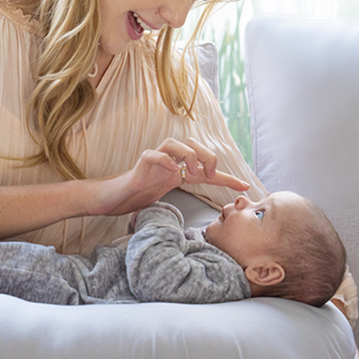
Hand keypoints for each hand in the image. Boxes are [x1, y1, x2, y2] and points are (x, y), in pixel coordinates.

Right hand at [88, 137, 248, 217]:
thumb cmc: (138, 197)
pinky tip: (172, 170)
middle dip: (206, 157)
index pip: (206, 167)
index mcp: (178, 170)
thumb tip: (210, 216)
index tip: (245, 187)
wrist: (113, 198)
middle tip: (208, 176)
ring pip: (174, 143)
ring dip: (188, 155)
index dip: (226, 177)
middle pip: (193, 143)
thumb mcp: (168, 199)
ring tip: (193, 172)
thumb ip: (185, 199)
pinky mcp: (140, 164)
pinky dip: (164, 159)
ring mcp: (154, 160)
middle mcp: (168, 161)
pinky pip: (153, 154)